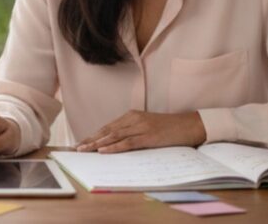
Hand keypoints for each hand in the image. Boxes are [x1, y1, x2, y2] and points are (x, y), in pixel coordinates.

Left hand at [75, 110, 205, 153]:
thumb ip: (132, 132)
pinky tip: (103, 150)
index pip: (108, 127)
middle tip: (76, 148)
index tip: (80, 142)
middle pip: (107, 130)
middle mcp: (133, 119)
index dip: (93, 135)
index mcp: (132, 116)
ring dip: (97, 144)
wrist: (190, 125)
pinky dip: (114, 147)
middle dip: (91, 139)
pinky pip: (128, 142)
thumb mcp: (147, 127)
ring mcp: (141, 127)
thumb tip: (115, 144)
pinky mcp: (149, 136)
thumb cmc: (169, 128)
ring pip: (114, 136)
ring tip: (84, 149)